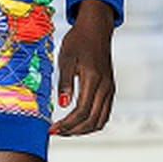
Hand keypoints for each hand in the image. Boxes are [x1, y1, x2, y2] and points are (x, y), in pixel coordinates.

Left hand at [51, 0, 115, 135]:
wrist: (95, 28)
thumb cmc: (78, 41)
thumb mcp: (66, 59)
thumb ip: (65, 83)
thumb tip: (63, 104)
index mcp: (94, 79)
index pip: (82, 111)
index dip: (67, 124)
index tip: (52, 129)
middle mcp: (105, 87)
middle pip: (92, 120)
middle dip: (73, 130)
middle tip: (56, 132)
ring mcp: (110, 89)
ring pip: (101, 120)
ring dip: (83, 130)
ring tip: (66, 130)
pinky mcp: (110, 89)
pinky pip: (104, 113)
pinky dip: (92, 123)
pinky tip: (78, 122)